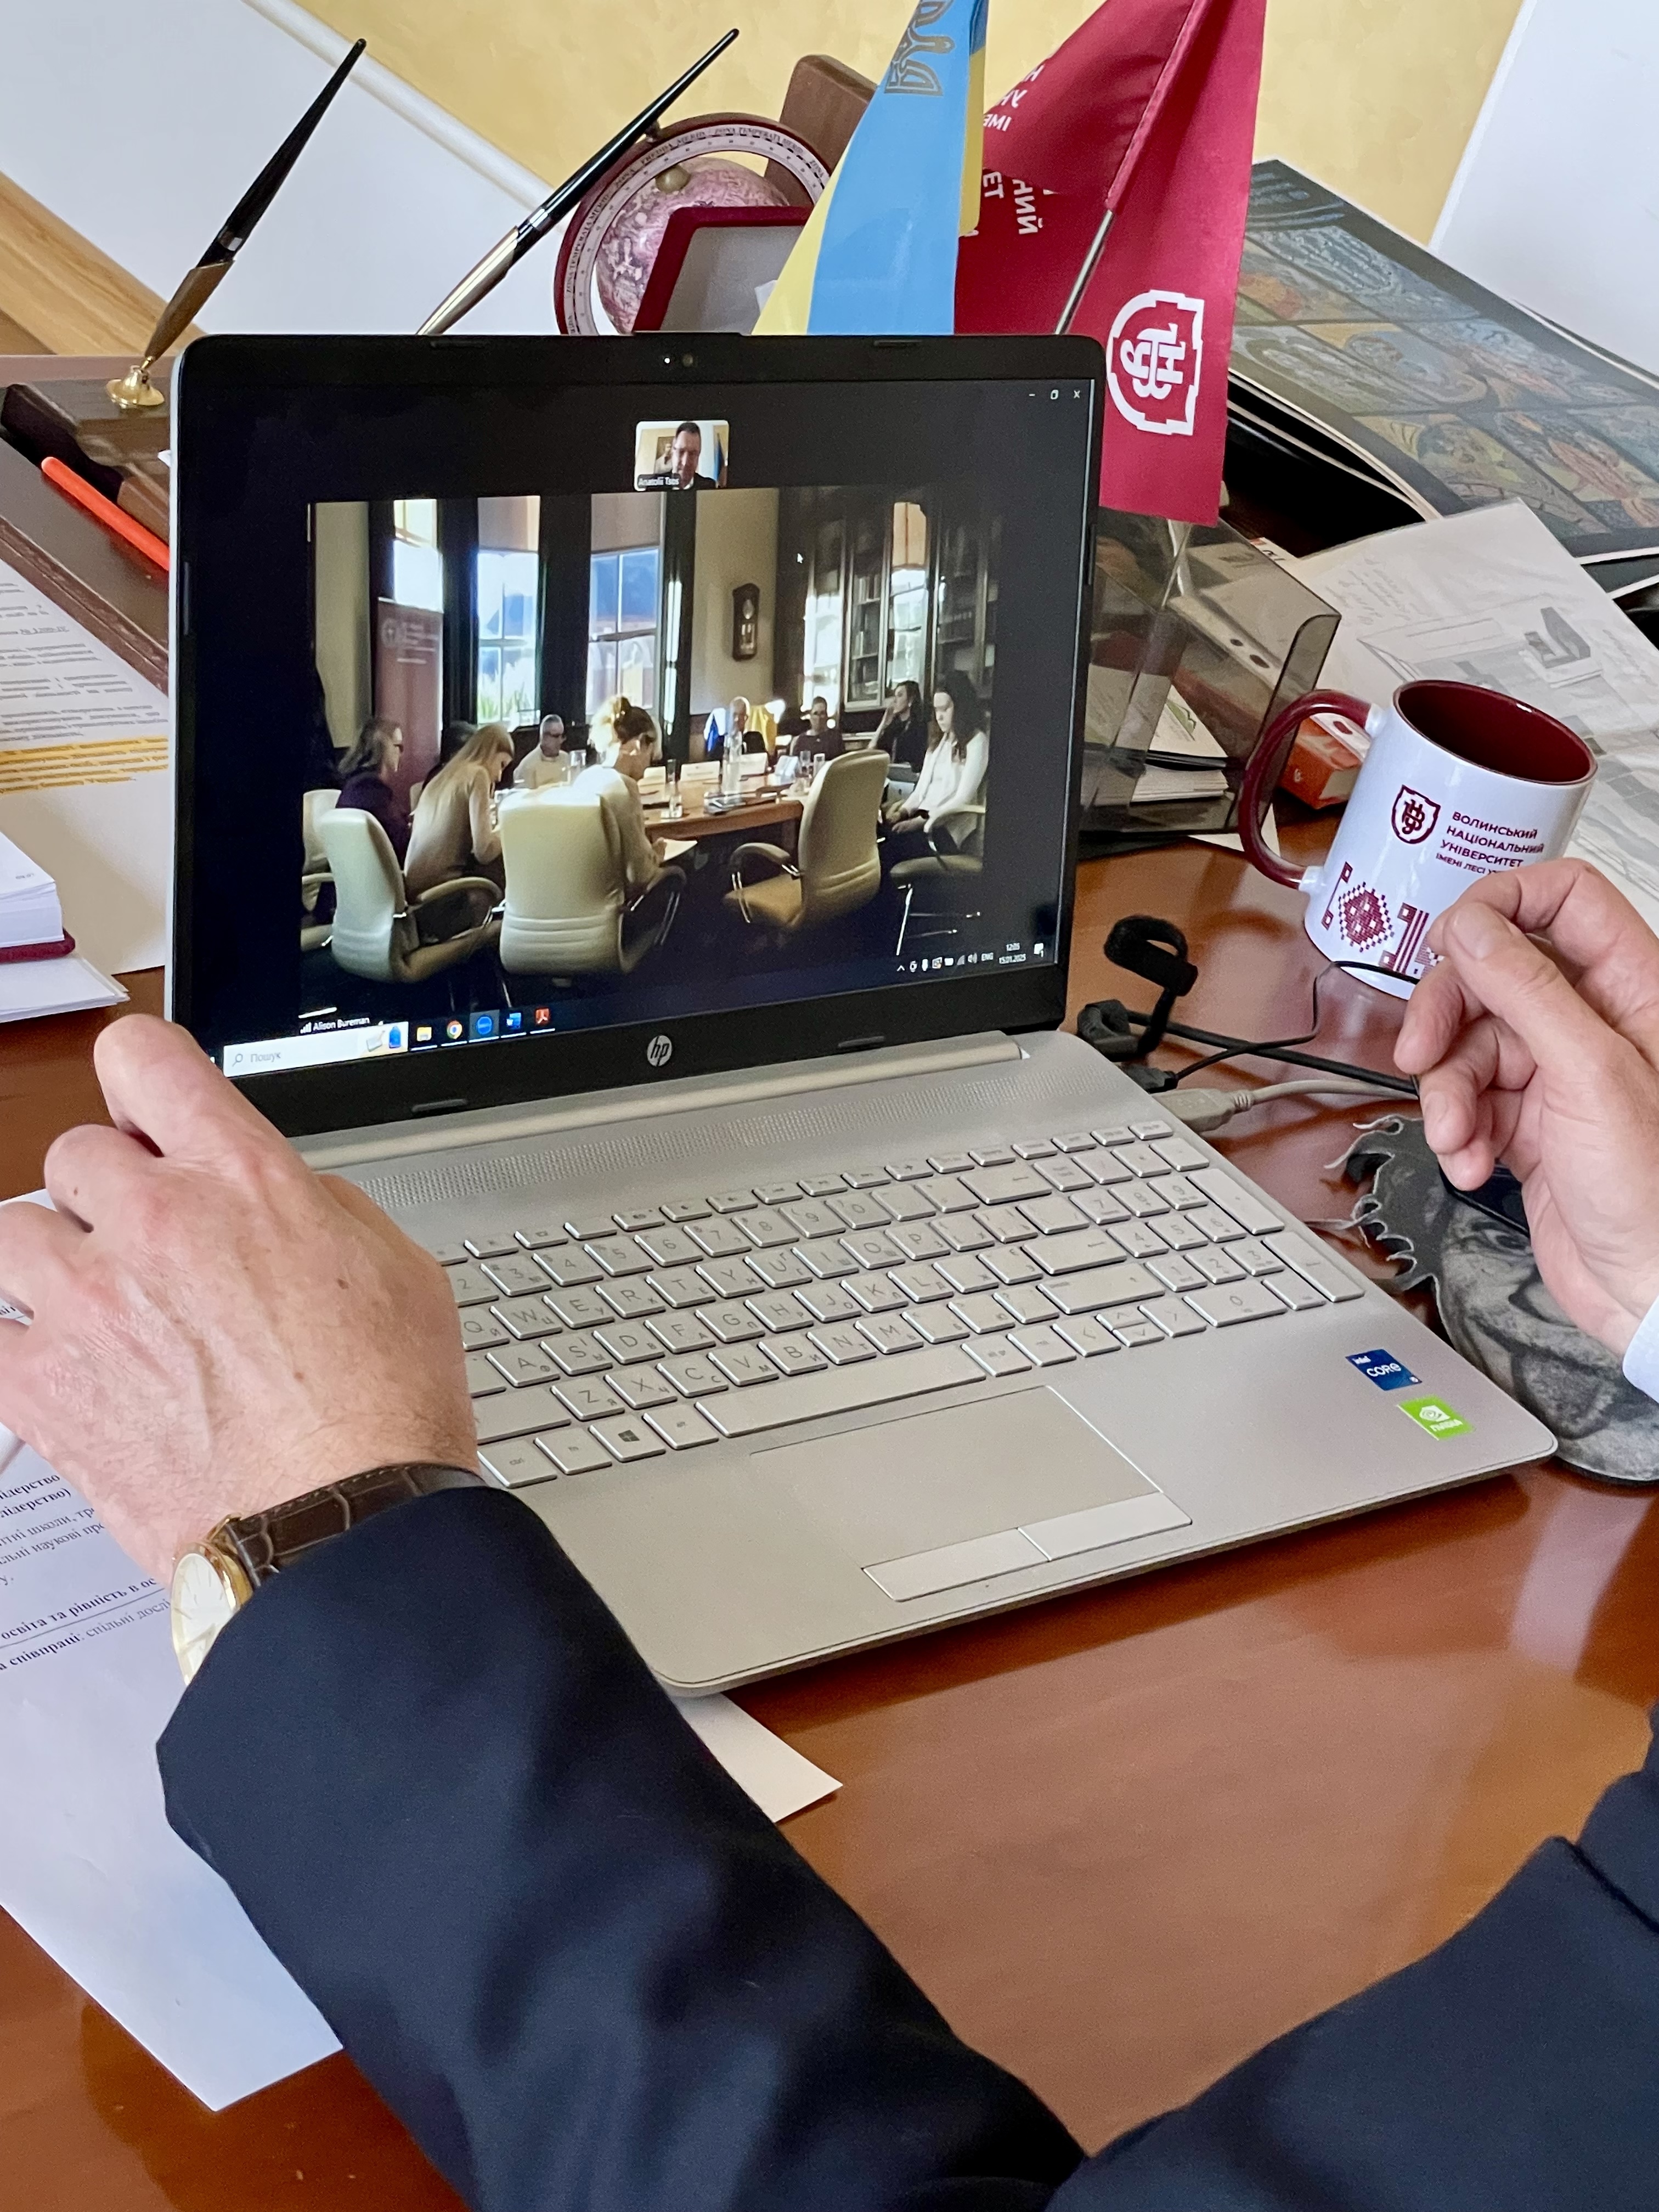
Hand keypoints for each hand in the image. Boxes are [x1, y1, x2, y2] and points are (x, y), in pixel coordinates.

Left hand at [0, 1017, 477, 1582]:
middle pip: (75, 1154)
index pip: (143, 1059)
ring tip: (97, 1309)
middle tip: (149, 1246)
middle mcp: (157, 1224)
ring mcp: (89, 1304)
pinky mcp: (43, 1387)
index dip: (142, 1079)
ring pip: (12, 1233)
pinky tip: (63, 1368)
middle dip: (112, 1195)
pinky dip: (17, 1346)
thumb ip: (316, 1204)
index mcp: (246, 1180)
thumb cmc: (382, 1412)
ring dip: (52, 1263)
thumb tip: (270, 1192)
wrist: (342, 1526)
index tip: (144, 1112)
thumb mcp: (396, 1264)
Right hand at [1394, 861, 1658, 1355]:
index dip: (1503, 905)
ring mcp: (1560, 1074)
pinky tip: (1473, 1161)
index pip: (1565, 901)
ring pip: (1471, 1043)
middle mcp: (1595, 1023)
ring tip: (1459, 1135)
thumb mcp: (1589, 1074)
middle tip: (1421, 1051)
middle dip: (1448, 1014)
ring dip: (1449, 1092)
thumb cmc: (1655, 1195)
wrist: (1649, 1293)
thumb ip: (1528, 991)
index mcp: (1633, 988)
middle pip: (1497, 973)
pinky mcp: (1530, 1122)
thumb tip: (1475, 926)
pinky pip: (1471, 1100)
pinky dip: (1459, 1131)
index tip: (1453, 940)